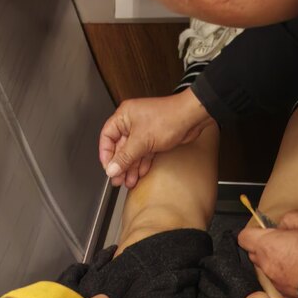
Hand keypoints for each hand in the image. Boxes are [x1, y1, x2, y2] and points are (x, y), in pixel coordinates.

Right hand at [98, 89, 214, 189]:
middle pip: (120, 147)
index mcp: (124, 116)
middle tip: (117, 179)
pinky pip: (143, 153)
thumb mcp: (141, 141)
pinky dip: (141, 164)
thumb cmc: (169, 118)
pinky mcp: (154, 138)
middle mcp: (132, 122)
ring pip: (132, 152)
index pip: (107, 137)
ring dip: (130, 167)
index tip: (108, 167)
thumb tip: (112, 168)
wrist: (191, 118)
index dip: (106, 154)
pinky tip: (140, 174)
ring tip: (128, 181)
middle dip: (119, 164)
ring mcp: (144, 130)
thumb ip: (125, 157)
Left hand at [237, 213, 297, 297]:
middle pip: (255, 255)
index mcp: (267, 245)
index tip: (263, 231)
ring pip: (267, 270)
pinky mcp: (286, 295)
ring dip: (276, 263)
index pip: (243, 238)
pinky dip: (286, 278)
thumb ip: (289, 219)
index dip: (253, 233)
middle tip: (284, 243)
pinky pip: (279, 283)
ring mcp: (275, 283)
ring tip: (296, 259)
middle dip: (265, 248)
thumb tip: (282, 225)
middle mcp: (267, 266)